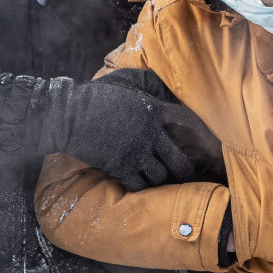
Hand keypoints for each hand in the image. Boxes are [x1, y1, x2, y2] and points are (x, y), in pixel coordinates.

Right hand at [39, 71, 222, 191]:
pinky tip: (137, 183)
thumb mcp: (124, 86)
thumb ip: (145, 89)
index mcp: (152, 110)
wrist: (67, 115)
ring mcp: (136, 151)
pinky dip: (140, 186)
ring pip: (162, 175)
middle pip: (179, 159)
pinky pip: (140, 184)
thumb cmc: (93, 97)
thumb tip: (161, 88)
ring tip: (158, 179)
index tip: (204, 144)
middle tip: (184, 174)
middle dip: (185, 170)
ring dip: (161, 179)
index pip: (186, 122)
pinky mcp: (120, 166)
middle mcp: (150, 133)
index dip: (198, 134)